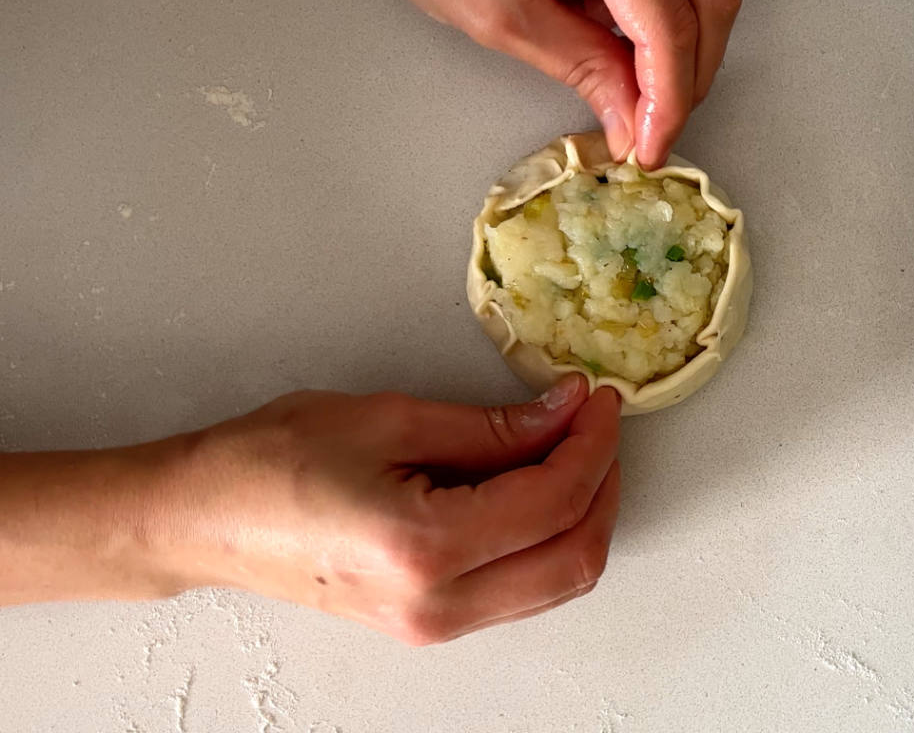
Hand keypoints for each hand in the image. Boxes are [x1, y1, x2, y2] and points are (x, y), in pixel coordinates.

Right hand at [170, 374, 620, 643]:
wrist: (201, 518)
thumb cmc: (270, 461)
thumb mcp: (388, 418)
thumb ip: (490, 426)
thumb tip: (563, 411)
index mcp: (425, 549)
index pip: (553, 501)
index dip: (591, 443)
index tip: (596, 398)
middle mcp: (438, 605)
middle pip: (574, 558)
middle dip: (603, 483)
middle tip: (595, 423)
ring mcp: (434, 625)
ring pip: (557, 582)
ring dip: (583, 514)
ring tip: (573, 449)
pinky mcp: (428, 623)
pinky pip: (521, 590)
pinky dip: (548, 539)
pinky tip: (537, 487)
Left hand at [360, 0, 742, 167]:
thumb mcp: (499, 12)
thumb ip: (580, 66)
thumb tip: (633, 121)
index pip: (667, 19)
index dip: (669, 96)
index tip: (652, 146)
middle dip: (690, 71)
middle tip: (655, 127)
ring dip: (679, 36)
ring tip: (625, 76)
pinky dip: (660, 2)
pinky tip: (611, 23)